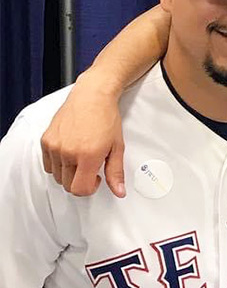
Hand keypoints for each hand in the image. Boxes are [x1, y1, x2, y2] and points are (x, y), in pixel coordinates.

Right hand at [40, 72, 125, 197]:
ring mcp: (54, 146)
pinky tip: (70, 153)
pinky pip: (48, 165)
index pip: (80, 189)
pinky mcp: (45, 140)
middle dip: (80, 182)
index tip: (97, 179)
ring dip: (69, 173)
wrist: (92, 96)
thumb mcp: (117, 147)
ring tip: (81, 158)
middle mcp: (67, 152)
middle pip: (67, 185)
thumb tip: (119, 191)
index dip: (90, 189)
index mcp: (87, 156)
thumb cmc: (105, 118)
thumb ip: (116, 172)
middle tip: (91, 168)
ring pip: (57, 176)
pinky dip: (58, 164)